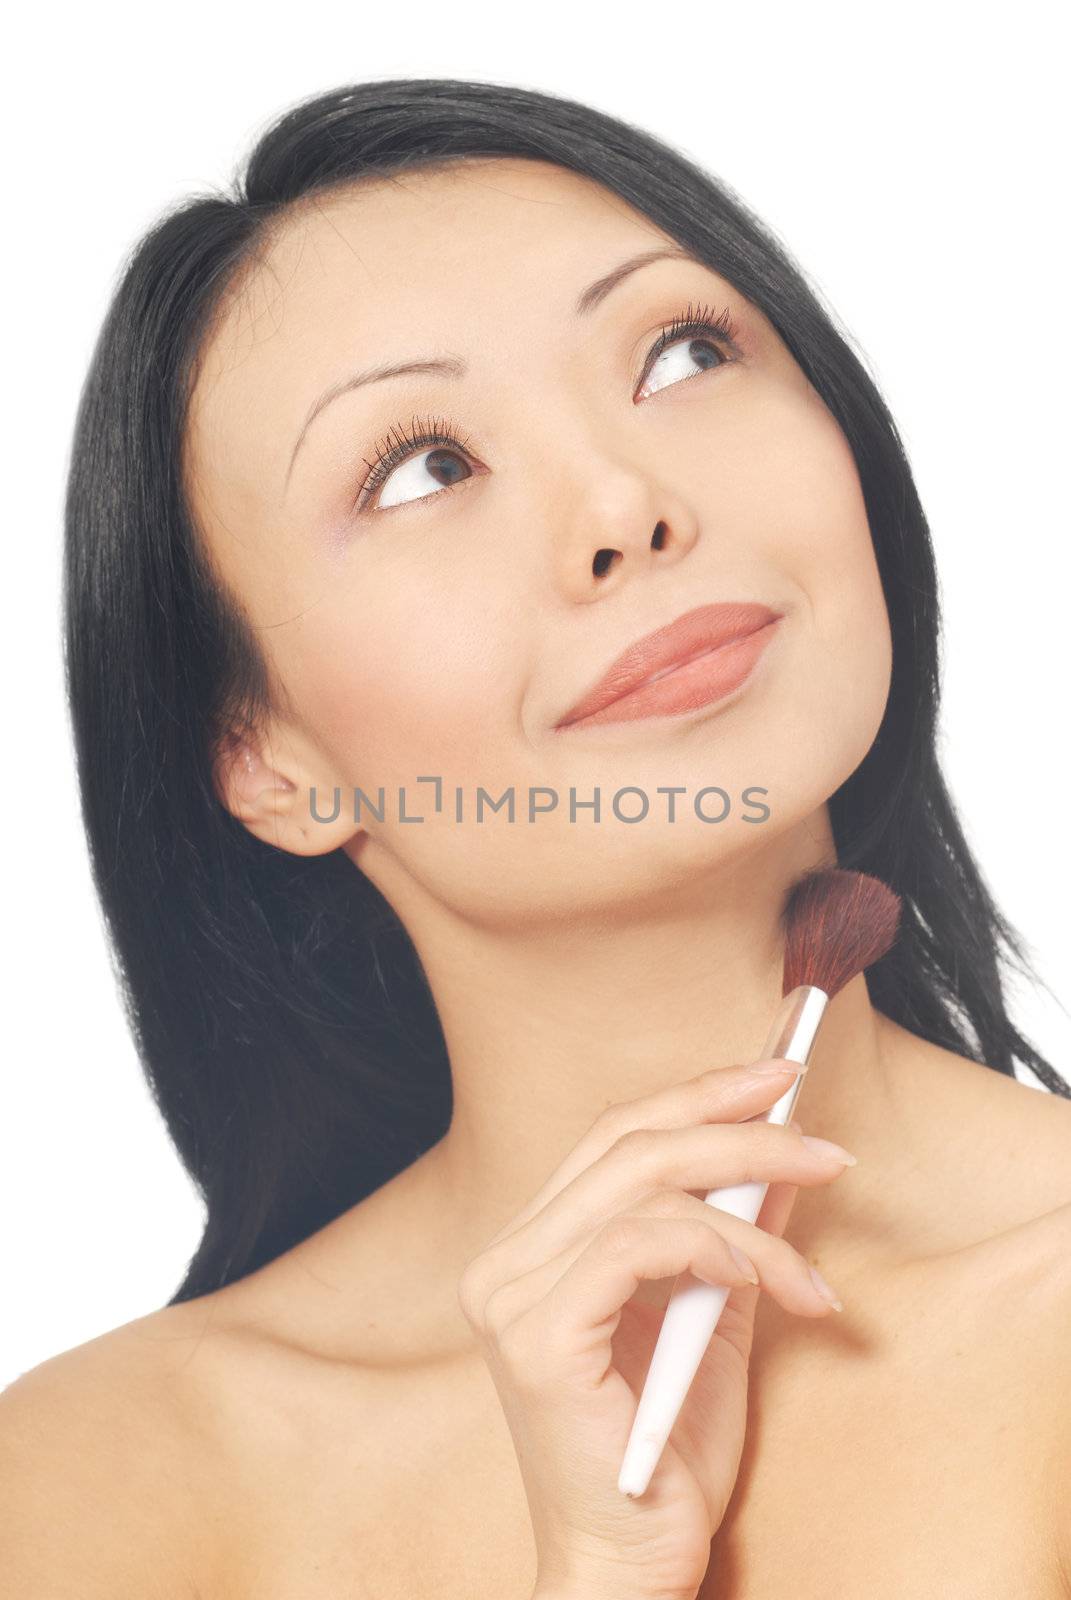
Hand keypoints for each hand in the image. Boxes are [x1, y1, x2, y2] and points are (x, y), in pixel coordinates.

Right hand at [456, 1061, 855, 1599]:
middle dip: (736, 1122)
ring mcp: (513, 1297)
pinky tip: (767, 1274)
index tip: (778, 1075)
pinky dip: (716, 1244)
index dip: (699, 1093)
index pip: (614, 1135)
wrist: (628, 1569)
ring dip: (751, 1192)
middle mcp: (507, 1261)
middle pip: (627, 1142)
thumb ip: (736, 1233)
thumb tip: (784, 1152)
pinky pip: (637, 1245)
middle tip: (819, 1134)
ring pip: (640, 1186)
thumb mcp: (714, 1319)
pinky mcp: (540, 1339)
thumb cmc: (666, 1455)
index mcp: (535, 1249)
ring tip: (816, 1230)